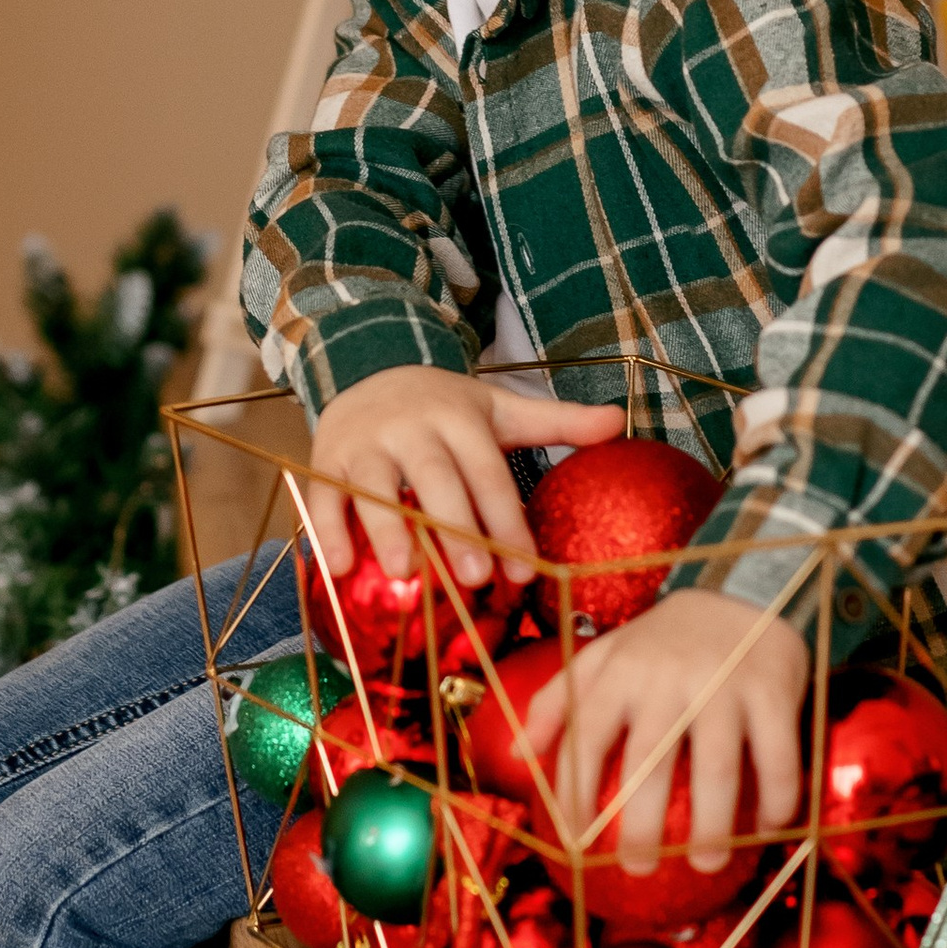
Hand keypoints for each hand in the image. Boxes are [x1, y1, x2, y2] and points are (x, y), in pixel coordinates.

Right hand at [305, 366, 618, 590]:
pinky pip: (326, 495)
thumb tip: (621, 422)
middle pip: (436, 479)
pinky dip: (329, 530)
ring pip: (376, 486)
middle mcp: (410, 426)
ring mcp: (365, 442)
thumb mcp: (500, 408)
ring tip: (406, 573)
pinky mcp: (328, 458)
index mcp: (458, 417)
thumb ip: (557, 420)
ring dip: (389, 529)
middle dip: (455, 527)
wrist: (369, 369)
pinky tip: (339, 567)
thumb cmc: (445, 408)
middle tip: (474, 578)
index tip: (525, 570)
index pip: (488, 473)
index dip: (506, 520)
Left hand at [522, 588, 810, 872]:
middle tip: (638, 868)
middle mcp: (668, 679)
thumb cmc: (662, 640)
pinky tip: (765, 830)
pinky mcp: (773, 691)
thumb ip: (558, 700)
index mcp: (620, 672)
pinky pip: (777, 758)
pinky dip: (775, 800)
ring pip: (717, 769)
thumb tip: (517, 752)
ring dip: (713, 827)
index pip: (585, 742)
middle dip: (641, 826)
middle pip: (649, 764)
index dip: (576, 797)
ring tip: (706, 865)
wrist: (743, 588)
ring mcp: (724, 685)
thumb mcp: (604, 656)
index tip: (577, 844)